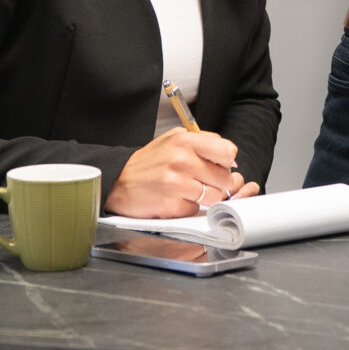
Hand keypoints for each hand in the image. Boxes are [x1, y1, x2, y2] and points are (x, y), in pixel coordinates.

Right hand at [107, 129, 242, 217]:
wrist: (118, 182)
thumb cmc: (148, 163)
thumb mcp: (172, 140)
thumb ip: (201, 143)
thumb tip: (230, 157)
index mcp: (184, 140)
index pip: (227, 152)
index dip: (226, 162)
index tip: (218, 166)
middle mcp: (181, 159)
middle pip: (224, 177)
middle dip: (218, 183)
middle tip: (203, 182)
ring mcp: (176, 183)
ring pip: (214, 196)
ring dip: (206, 197)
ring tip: (190, 191)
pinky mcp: (171, 204)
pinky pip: (196, 209)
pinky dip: (189, 207)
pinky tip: (176, 199)